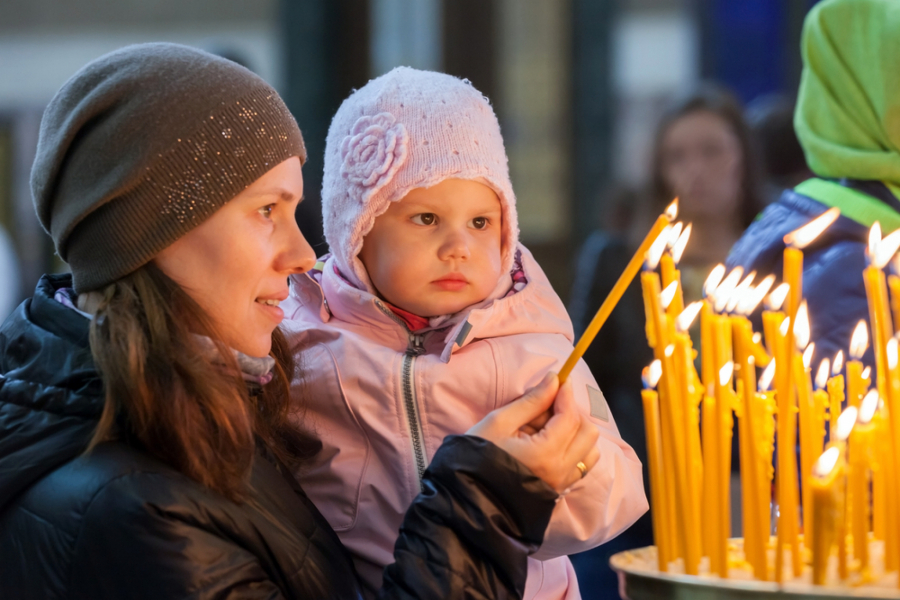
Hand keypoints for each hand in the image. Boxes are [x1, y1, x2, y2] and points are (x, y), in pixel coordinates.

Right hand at [467, 372, 600, 492]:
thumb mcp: (500, 422)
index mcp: (545, 454)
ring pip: (590, 450)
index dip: (565, 394)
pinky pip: (582, 466)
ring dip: (576, 431)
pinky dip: (575, 448)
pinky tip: (552, 443)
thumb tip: (554, 379)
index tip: (559, 379)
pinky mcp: (560, 490)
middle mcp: (561, 471)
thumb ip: (532, 401)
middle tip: (548, 405)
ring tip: (549, 426)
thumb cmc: (478, 456)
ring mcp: (562, 484)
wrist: (470, 496)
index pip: (569, 416)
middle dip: (572, 411)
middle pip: (587, 432)